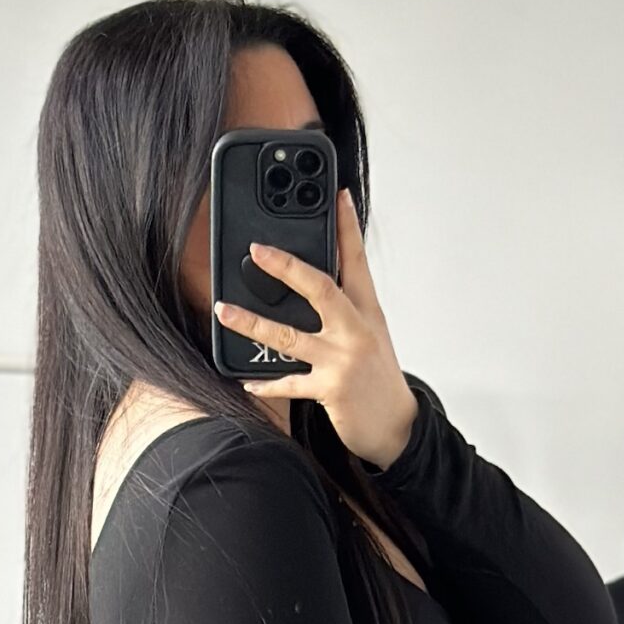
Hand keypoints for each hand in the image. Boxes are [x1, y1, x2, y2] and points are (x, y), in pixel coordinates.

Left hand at [212, 187, 419, 470]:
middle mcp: (355, 330)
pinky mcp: (330, 390)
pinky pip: (289, 383)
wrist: (397, 426)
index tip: (337, 196)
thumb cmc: (380, 379)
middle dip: (286, 267)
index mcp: (367, 311)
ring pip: (289, 336)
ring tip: (226, 311)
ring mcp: (342, 360)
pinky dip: (266, 383)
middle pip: (320, 288)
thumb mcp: (372, 334)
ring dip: (252, 323)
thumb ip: (348, 308)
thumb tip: (318, 283)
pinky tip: (246, 380)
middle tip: (258, 250)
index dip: (347, 227)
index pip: (357, 261)